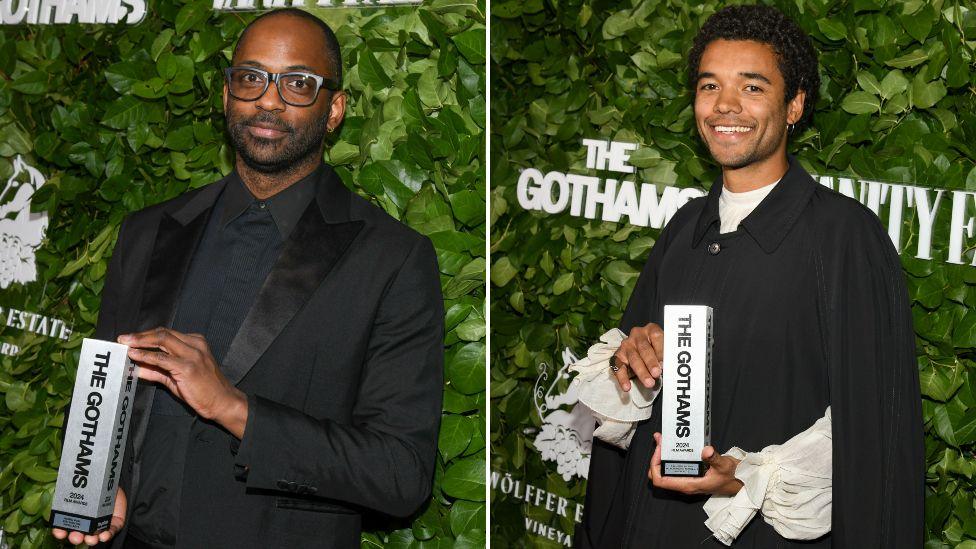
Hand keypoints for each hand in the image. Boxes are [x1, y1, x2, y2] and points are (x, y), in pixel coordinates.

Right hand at [52, 487, 125, 545]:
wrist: (114, 482)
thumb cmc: (97, 483)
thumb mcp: (84, 483)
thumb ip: (72, 484)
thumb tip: (61, 475)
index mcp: (75, 515)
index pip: (64, 526)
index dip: (59, 531)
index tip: (59, 532)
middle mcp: (86, 522)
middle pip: (77, 534)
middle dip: (75, 537)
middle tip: (76, 537)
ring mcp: (99, 524)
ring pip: (93, 537)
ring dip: (90, 539)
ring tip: (90, 539)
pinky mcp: (113, 524)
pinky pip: (110, 532)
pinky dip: (106, 535)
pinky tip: (104, 536)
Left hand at [119, 328, 247, 437]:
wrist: (222, 402)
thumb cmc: (203, 390)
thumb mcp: (178, 376)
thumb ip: (158, 370)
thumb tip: (136, 366)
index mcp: (196, 342)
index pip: (167, 333)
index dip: (146, 335)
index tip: (131, 339)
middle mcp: (195, 344)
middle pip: (163, 333)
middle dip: (140, 335)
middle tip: (123, 339)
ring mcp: (192, 354)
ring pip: (162, 340)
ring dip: (140, 341)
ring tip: (125, 344)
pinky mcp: (187, 367)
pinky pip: (161, 358)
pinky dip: (146, 355)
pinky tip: (134, 356)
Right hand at [612, 322, 663, 391]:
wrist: (641, 351)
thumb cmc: (657, 350)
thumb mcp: (664, 347)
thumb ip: (666, 355)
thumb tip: (668, 368)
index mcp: (651, 329)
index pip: (656, 336)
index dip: (661, 350)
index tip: (665, 363)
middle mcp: (637, 335)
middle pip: (644, 348)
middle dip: (651, 362)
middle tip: (656, 374)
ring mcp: (626, 345)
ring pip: (633, 358)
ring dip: (641, 372)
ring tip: (649, 383)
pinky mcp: (618, 356)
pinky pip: (619, 367)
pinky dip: (623, 378)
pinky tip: (627, 387)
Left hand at [648, 432, 742, 495]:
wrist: (740, 481)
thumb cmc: (732, 477)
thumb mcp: (724, 465)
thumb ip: (714, 458)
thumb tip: (706, 450)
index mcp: (689, 485)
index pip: (660, 481)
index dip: (655, 465)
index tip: (660, 450)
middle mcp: (685, 484)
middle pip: (659, 475)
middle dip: (656, 458)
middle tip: (661, 442)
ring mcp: (686, 480)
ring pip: (665, 471)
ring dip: (662, 456)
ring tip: (664, 441)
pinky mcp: (690, 475)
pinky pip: (674, 468)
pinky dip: (670, 457)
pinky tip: (674, 446)